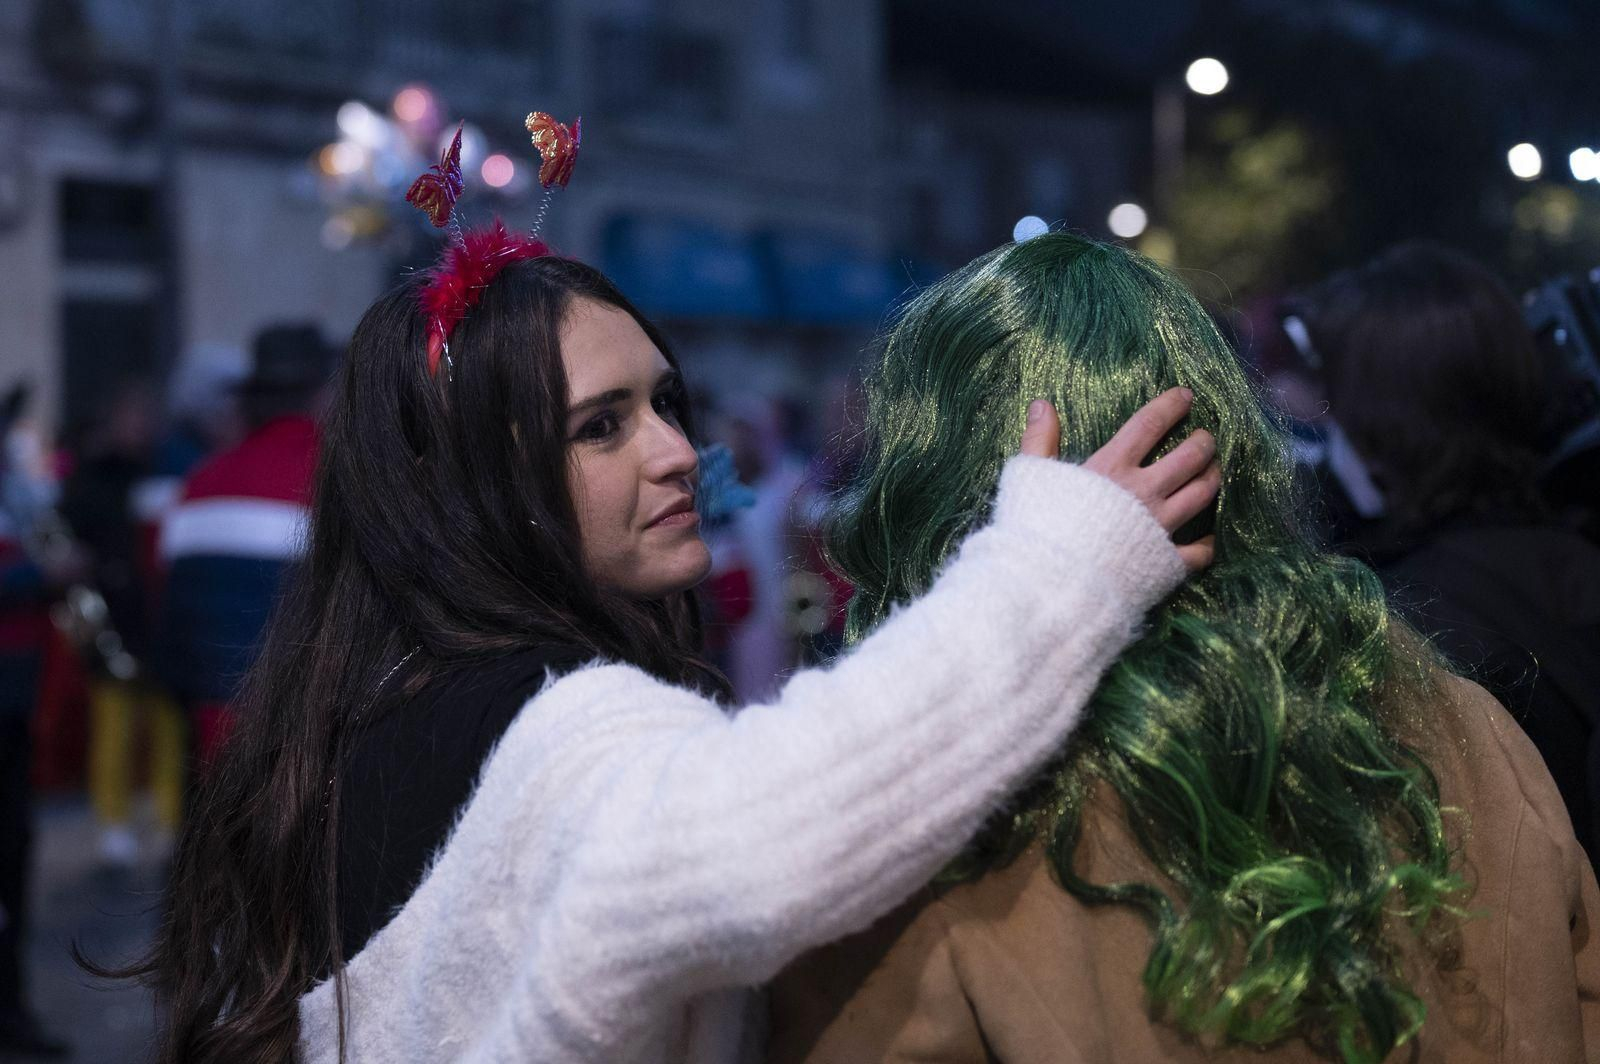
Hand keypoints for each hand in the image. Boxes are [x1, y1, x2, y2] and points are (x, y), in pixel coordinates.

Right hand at [1019, 388, 1219, 571]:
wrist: (1050, 584)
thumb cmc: (1036, 529)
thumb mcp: (1031, 477)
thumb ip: (1040, 440)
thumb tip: (1042, 404)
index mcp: (1112, 468)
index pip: (1148, 425)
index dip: (1170, 406)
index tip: (1186, 395)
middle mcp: (1143, 492)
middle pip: (1188, 458)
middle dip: (1204, 443)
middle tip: (1207, 437)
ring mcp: (1159, 527)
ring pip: (1202, 495)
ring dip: (1213, 478)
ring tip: (1215, 471)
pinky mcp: (1165, 562)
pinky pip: (1199, 551)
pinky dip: (1207, 544)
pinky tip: (1208, 539)